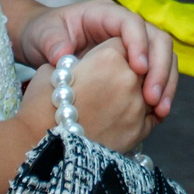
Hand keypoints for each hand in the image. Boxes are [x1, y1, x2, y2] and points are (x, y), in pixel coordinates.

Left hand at [14, 1, 176, 119]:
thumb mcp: (42, 34)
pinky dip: (160, 92)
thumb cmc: (44, 33)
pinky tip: (157, 114)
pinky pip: (155, 74)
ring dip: (165, 83)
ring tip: (160, 110)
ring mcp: (134, 44)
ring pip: (163, 58)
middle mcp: (126, 26)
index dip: (139, 44)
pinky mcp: (134, 64)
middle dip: (159, 69)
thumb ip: (52, 42)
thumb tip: (63, 55)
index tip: (139, 70)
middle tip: (152, 99)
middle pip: (157, 40)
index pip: (132, 23)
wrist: (43, 42)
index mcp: (105, 14)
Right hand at [16, 40, 159, 154]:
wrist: (46, 150)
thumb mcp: (52, 72)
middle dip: (130, 72)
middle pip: (140, 67)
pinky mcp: (140, 130)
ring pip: (149, 91)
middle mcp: (129, 77)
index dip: (114, 52)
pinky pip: (151, 117)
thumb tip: (77, 66)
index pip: (124, 44)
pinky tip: (126, 119)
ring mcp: (137, 105)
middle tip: (114, 84)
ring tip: (118, 104)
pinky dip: (142, 116)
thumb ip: (73, 63)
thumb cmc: (42, 107)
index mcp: (109, 56)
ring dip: (140, 94)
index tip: (105, 62)